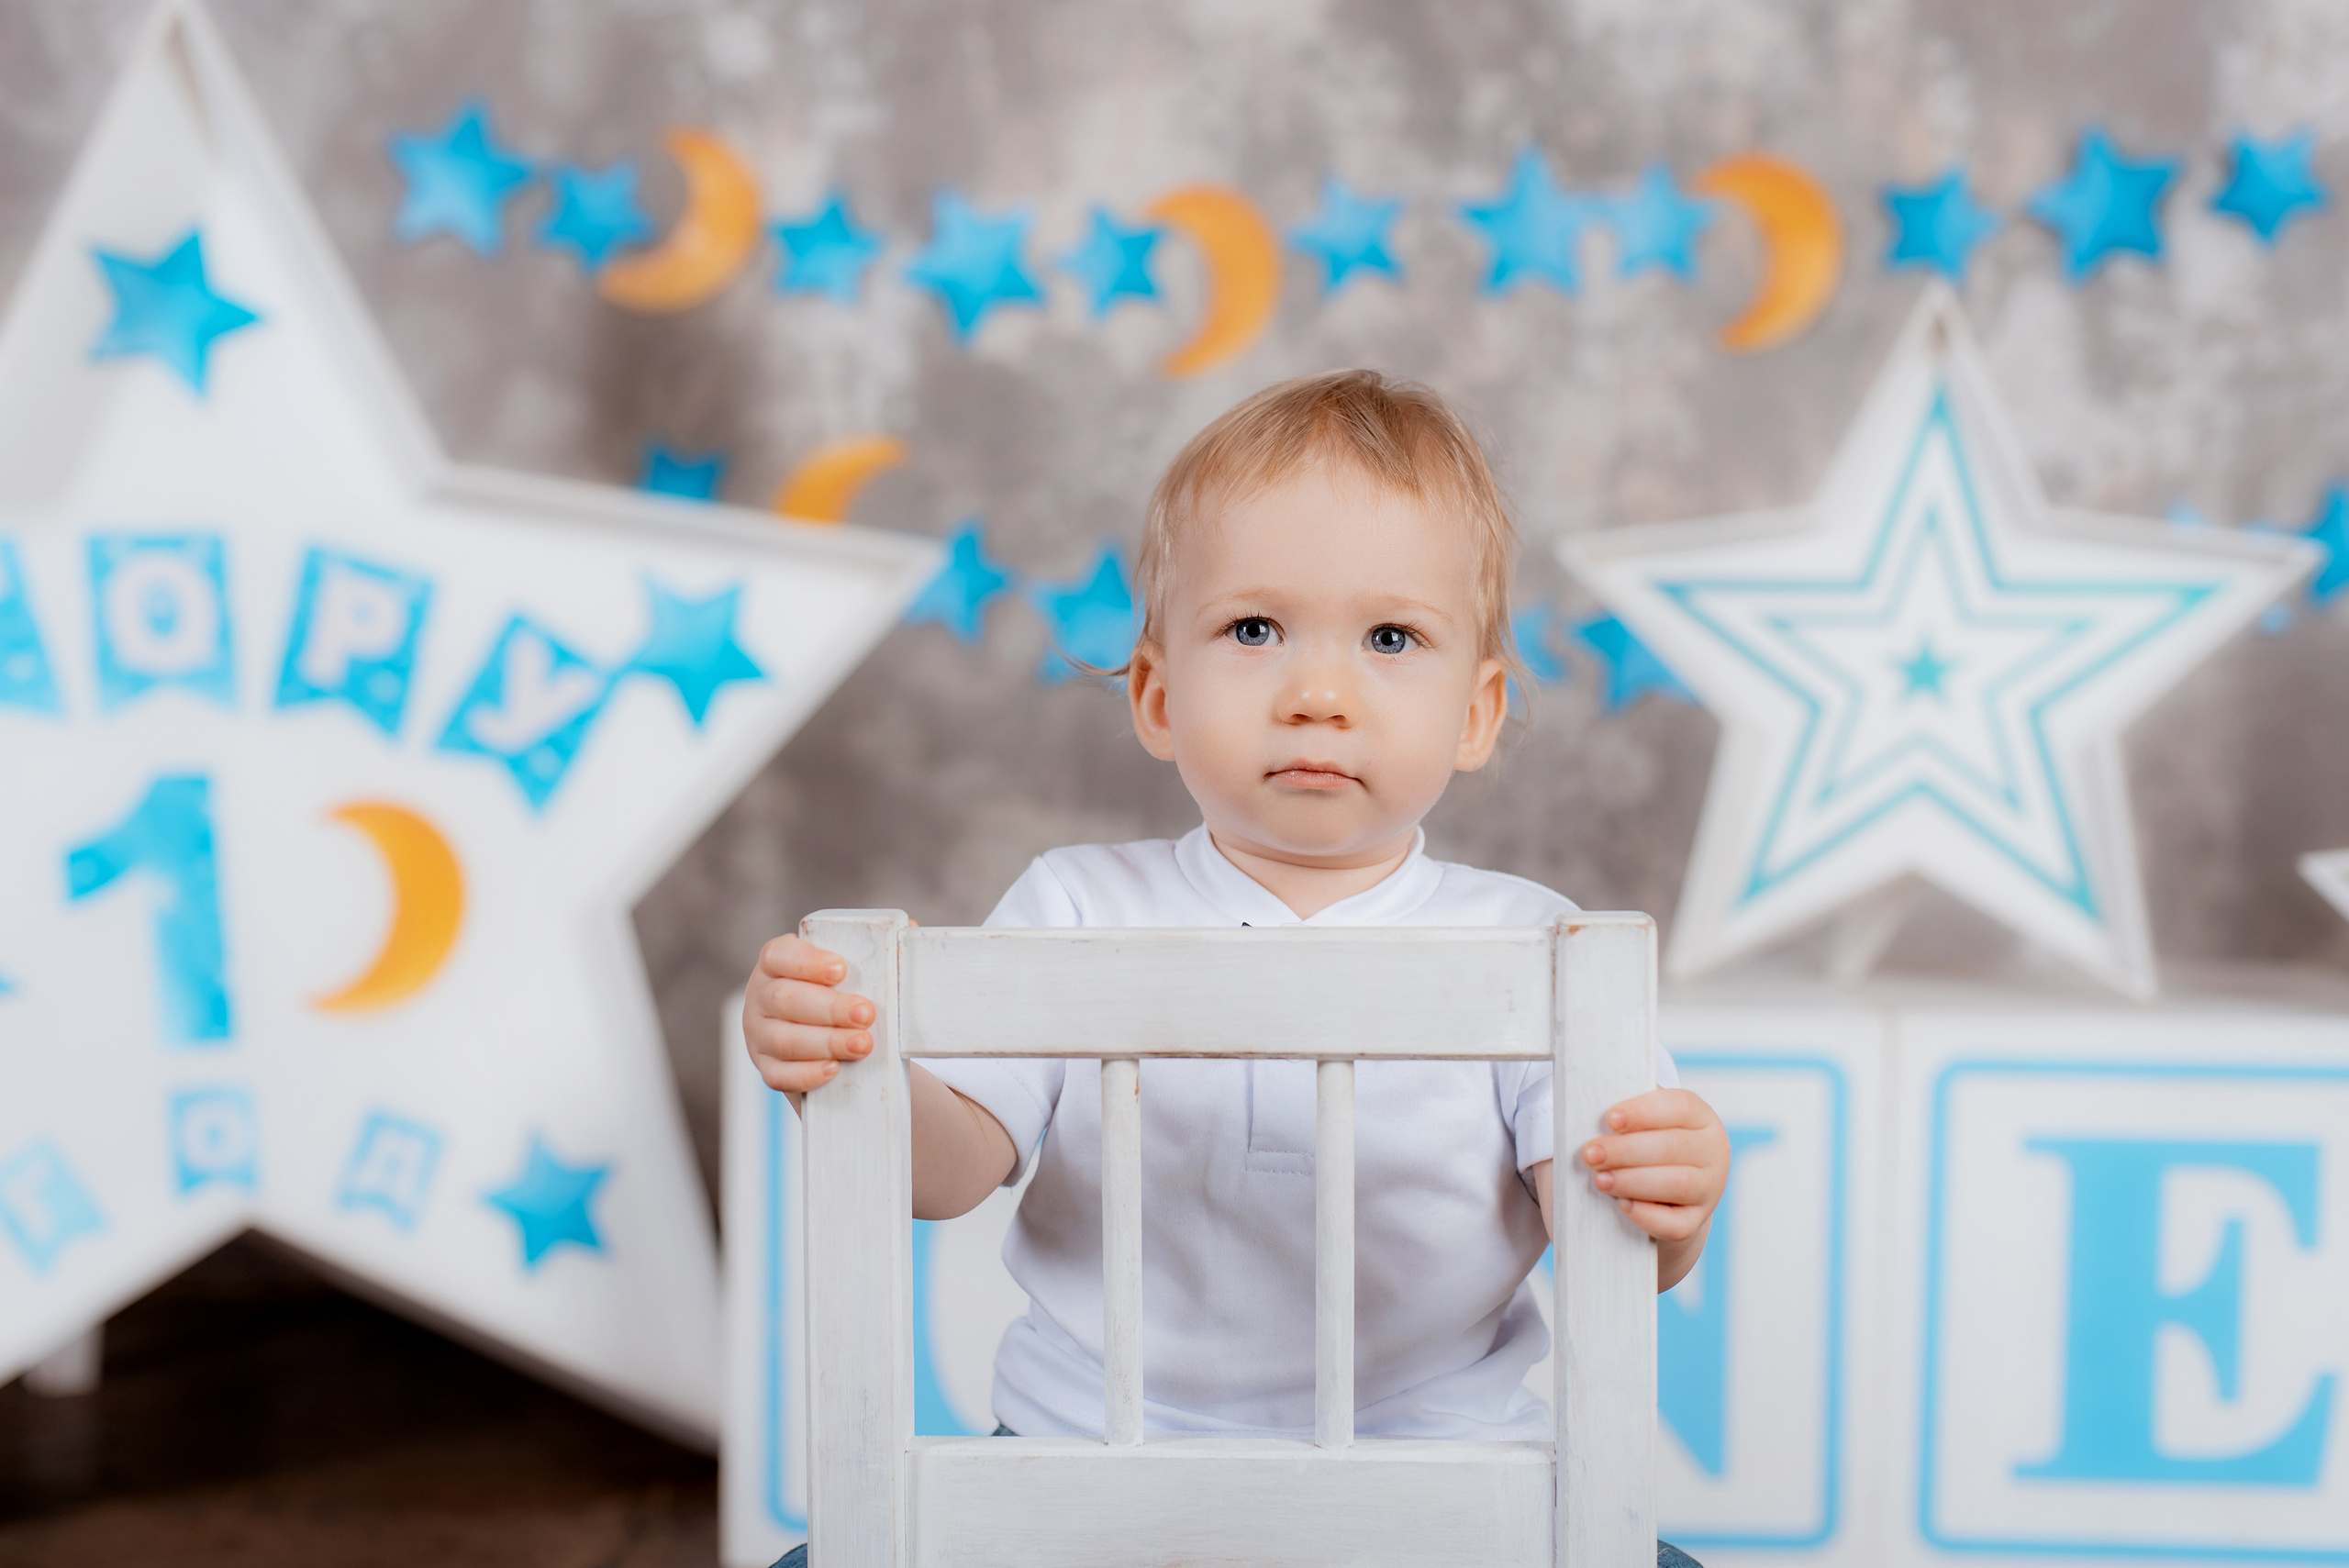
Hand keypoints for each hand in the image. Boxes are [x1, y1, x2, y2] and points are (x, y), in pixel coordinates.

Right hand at [743, 933, 874, 1097]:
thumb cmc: (841, 990)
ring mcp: (759, 1035)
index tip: (842, 970)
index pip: (780, 955)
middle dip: (829, 1008)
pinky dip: (807, 1074)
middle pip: (785, 1000)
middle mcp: (761, 996)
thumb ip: (876, 947)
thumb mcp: (850, 967)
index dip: (808, 962)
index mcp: (777, 962)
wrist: (826, 1037)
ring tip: (863, 1044)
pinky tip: (834, 1070)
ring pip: (784, 1040)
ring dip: (826, 1042)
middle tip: (867, 1014)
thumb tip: (911, 930)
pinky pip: (779, 1075)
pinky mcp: (767, 1068)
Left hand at [1579, 1087, 1728, 1290]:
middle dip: (1627, 1150)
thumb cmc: (1643, 1145)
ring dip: (1633, 1181)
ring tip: (1599, 1180)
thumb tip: (1586, 1108)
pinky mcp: (1695, 1223)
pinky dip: (1648, 1216)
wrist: (1661, 1194)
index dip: (1644, 1112)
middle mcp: (1713, 1152)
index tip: (1610, 1119)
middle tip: (1590, 1154)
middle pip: (1673, 1147)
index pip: (1679, 1106)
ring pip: (1678, 1184)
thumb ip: (1625, 1114)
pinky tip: (1623, 1205)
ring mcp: (1708, 1190)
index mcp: (1700, 1117)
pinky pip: (1676, 1224)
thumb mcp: (1641, 1123)